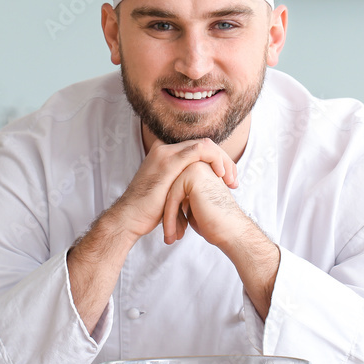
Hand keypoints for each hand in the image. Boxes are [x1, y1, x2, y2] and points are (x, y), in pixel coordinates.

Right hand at [109, 139, 237, 241]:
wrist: (129, 218)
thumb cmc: (148, 212)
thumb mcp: (169, 194)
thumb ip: (183, 187)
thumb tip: (198, 195)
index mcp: (165, 155)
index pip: (199, 150)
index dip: (217, 161)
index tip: (228, 180)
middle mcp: (165, 149)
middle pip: (204, 145)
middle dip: (224, 161)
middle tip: (234, 180)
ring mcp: (166, 153)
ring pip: (205, 145)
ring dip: (223, 160)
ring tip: (231, 179)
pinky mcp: (169, 161)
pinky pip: (199, 150)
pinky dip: (215, 159)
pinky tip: (221, 174)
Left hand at [161, 161, 247, 246]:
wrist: (232, 231)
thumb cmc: (214, 223)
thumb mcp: (192, 207)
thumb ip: (181, 198)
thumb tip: (162, 200)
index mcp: (199, 170)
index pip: (173, 190)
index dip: (171, 211)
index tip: (170, 232)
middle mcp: (198, 164)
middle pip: (169, 191)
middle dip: (168, 215)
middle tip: (168, 237)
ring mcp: (195, 167)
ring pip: (169, 195)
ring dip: (168, 219)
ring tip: (169, 239)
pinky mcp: (193, 176)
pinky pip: (172, 198)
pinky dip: (170, 219)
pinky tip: (171, 235)